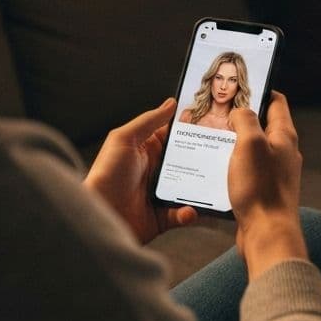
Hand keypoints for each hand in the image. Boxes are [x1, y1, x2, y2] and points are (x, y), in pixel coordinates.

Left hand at [84, 98, 197, 244]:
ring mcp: (159, 194)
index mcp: (146, 151)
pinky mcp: (161, 216)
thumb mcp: (124, 139)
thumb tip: (170, 103)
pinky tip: (189, 210)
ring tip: (209, 186)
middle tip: (220, 156)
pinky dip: (189, 213)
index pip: (173, 137)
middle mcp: (154, 171)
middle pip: (186, 162)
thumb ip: (148, 120)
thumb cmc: (106, 174)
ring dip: (200, 188)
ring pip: (189, 188)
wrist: (100, 214)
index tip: (210, 125)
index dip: (190, 131)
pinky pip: (182, 214)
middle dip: (202, 160)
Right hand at [228, 92, 306, 279]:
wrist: (267, 234)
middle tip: (218, 111)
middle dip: (241, 117)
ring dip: (233, 142)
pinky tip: (215, 167)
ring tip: (211, 137)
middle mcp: (283, 153)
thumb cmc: (261, 188)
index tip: (240, 85)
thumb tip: (239, 112)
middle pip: (263, 125)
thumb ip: (245, 120)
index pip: (276, 102)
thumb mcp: (250, 144)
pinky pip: (247, 170)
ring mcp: (274, 173)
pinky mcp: (263, 190)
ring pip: (252, 149)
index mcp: (284, 136)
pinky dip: (232, 165)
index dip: (260, 90)